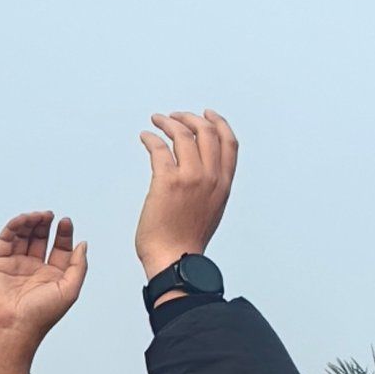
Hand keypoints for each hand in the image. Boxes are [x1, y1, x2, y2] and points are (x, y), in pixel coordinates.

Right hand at [0, 213, 87, 373]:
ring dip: (30, 223)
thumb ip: (78, 266)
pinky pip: (6, 240)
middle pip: (41, 239)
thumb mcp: (70, 290)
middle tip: (50, 215)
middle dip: (45, 225)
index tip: (66, 222)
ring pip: (23, 236)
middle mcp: (34, 270)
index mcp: (52, 277)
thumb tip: (83, 244)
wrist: (12, 328)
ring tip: (38, 216)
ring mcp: (15, 265)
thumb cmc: (41, 315)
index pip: (60, 249)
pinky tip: (23, 220)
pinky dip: (14, 227)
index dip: (63, 234)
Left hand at [134, 110, 238, 278]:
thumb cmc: (187, 240)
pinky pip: (159, 148)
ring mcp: (190, 178)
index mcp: (223, 185)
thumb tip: (201, 171)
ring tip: (157, 121)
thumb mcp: (211, 210)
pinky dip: (151, 138)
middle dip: (190, 118)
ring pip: (183, 134)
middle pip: (206, 132)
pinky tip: (145, 137)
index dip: (219, 123)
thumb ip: (210, 188)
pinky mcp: (167, 181)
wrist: (175, 260)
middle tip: (174, 117)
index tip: (206, 114)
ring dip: (168, 122)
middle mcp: (211, 178)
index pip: (229, 143)